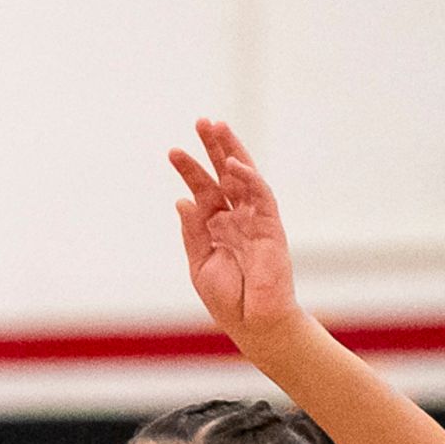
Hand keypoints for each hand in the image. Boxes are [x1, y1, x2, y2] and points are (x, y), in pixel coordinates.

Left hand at [169, 118, 297, 339]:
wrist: (253, 321)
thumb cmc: (228, 298)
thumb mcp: (200, 263)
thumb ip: (193, 232)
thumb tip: (182, 200)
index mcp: (218, 226)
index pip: (204, 189)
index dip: (190, 169)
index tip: (173, 151)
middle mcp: (237, 216)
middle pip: (226, 174)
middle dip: (214, 148)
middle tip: (201, 122)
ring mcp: (255, 218)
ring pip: (244, 176)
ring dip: (231, 151)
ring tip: (216, 128)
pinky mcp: (271, 226)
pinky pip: (261, 195)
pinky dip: (248, 178)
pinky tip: (233, 164)